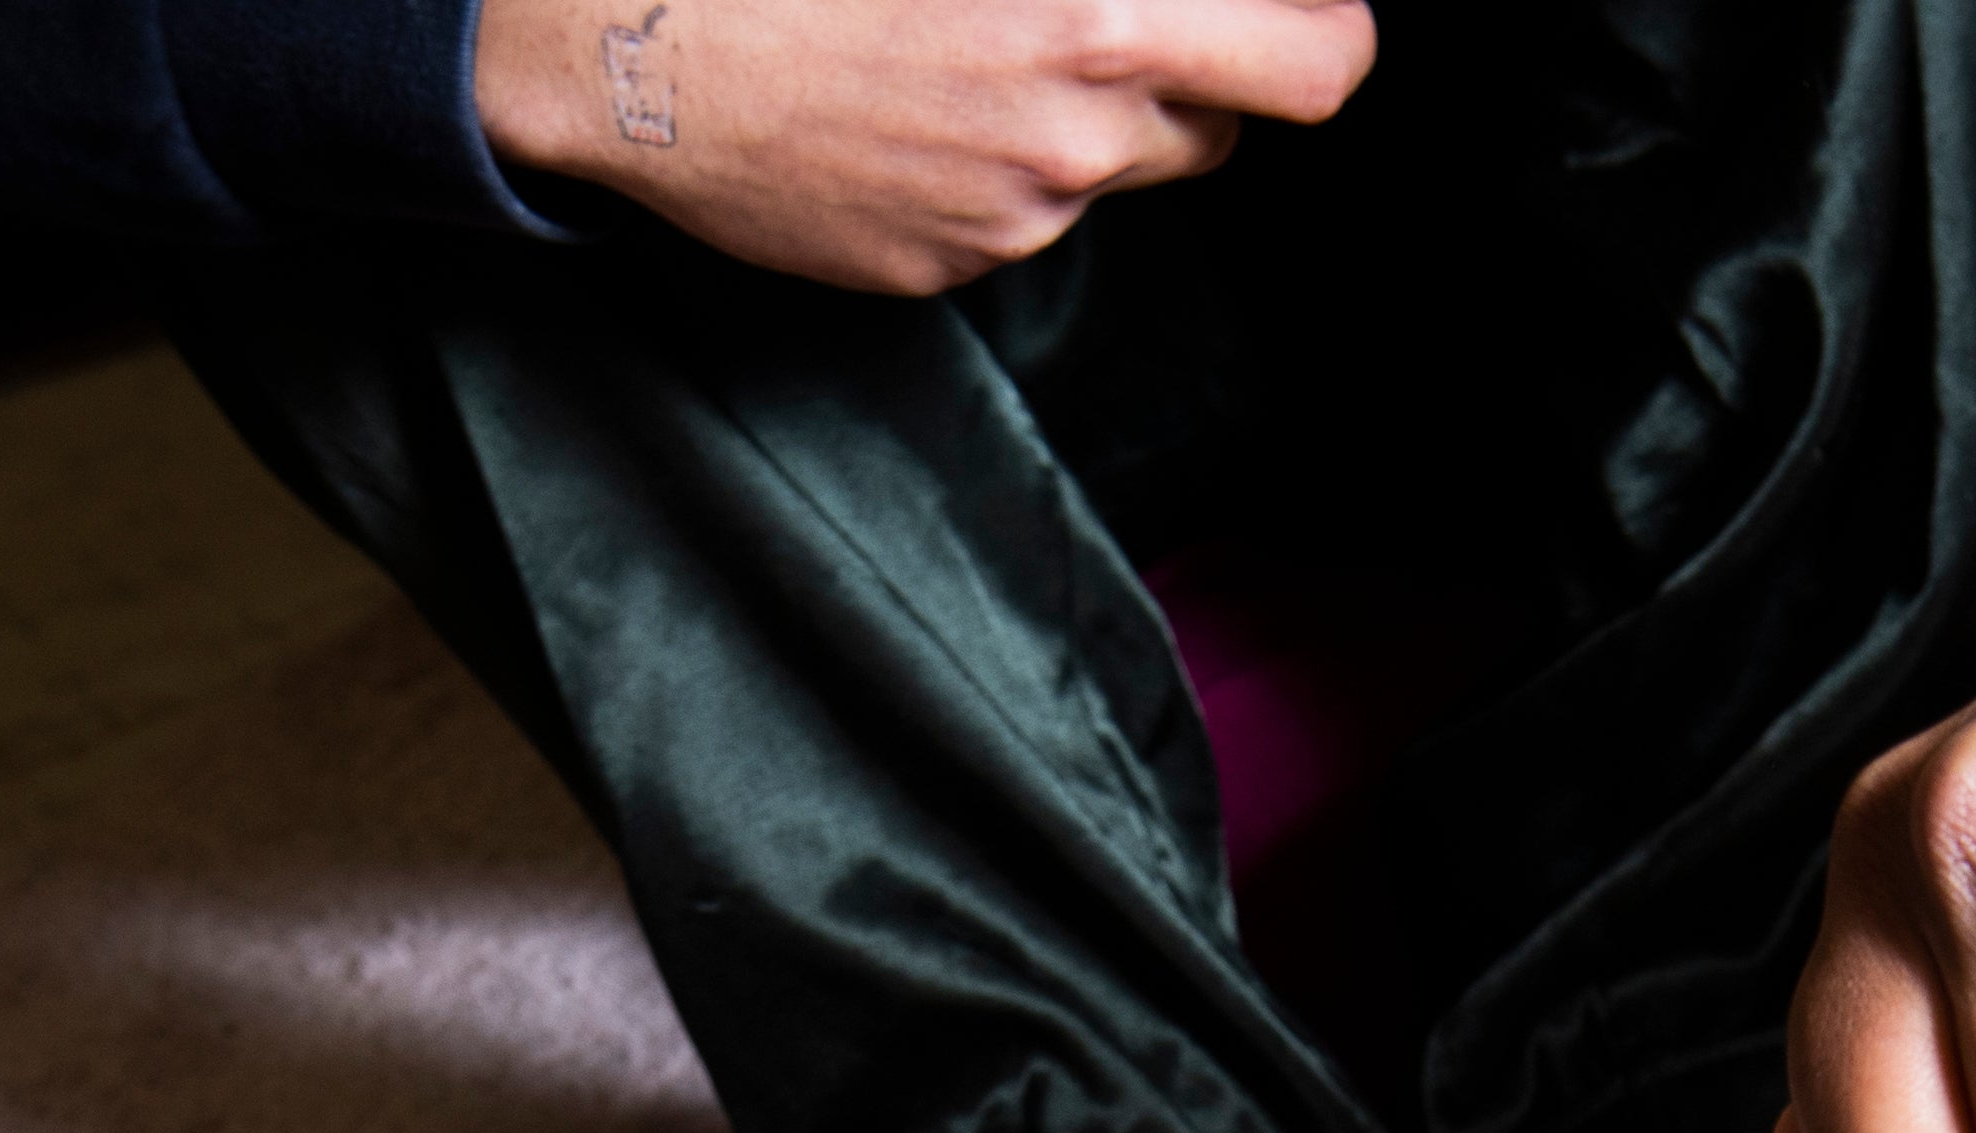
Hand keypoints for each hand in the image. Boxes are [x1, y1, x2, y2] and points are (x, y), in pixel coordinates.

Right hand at [478, 0, 1376, 294]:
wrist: (648, 54)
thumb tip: (1184, 4)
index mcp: (1095, 18)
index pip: (1318, 62)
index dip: (1326, 33)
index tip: (1312, 16)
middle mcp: (1073, 129)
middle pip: (1235, 129)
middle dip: (1220, 82)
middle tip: (1164, 35)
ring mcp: (1013, 211)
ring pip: (1121, 172)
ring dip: (1097, 122)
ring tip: (993, 55)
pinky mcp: (951, 263)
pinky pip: (1024, 218)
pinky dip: (1000, 169)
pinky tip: (919, 111)